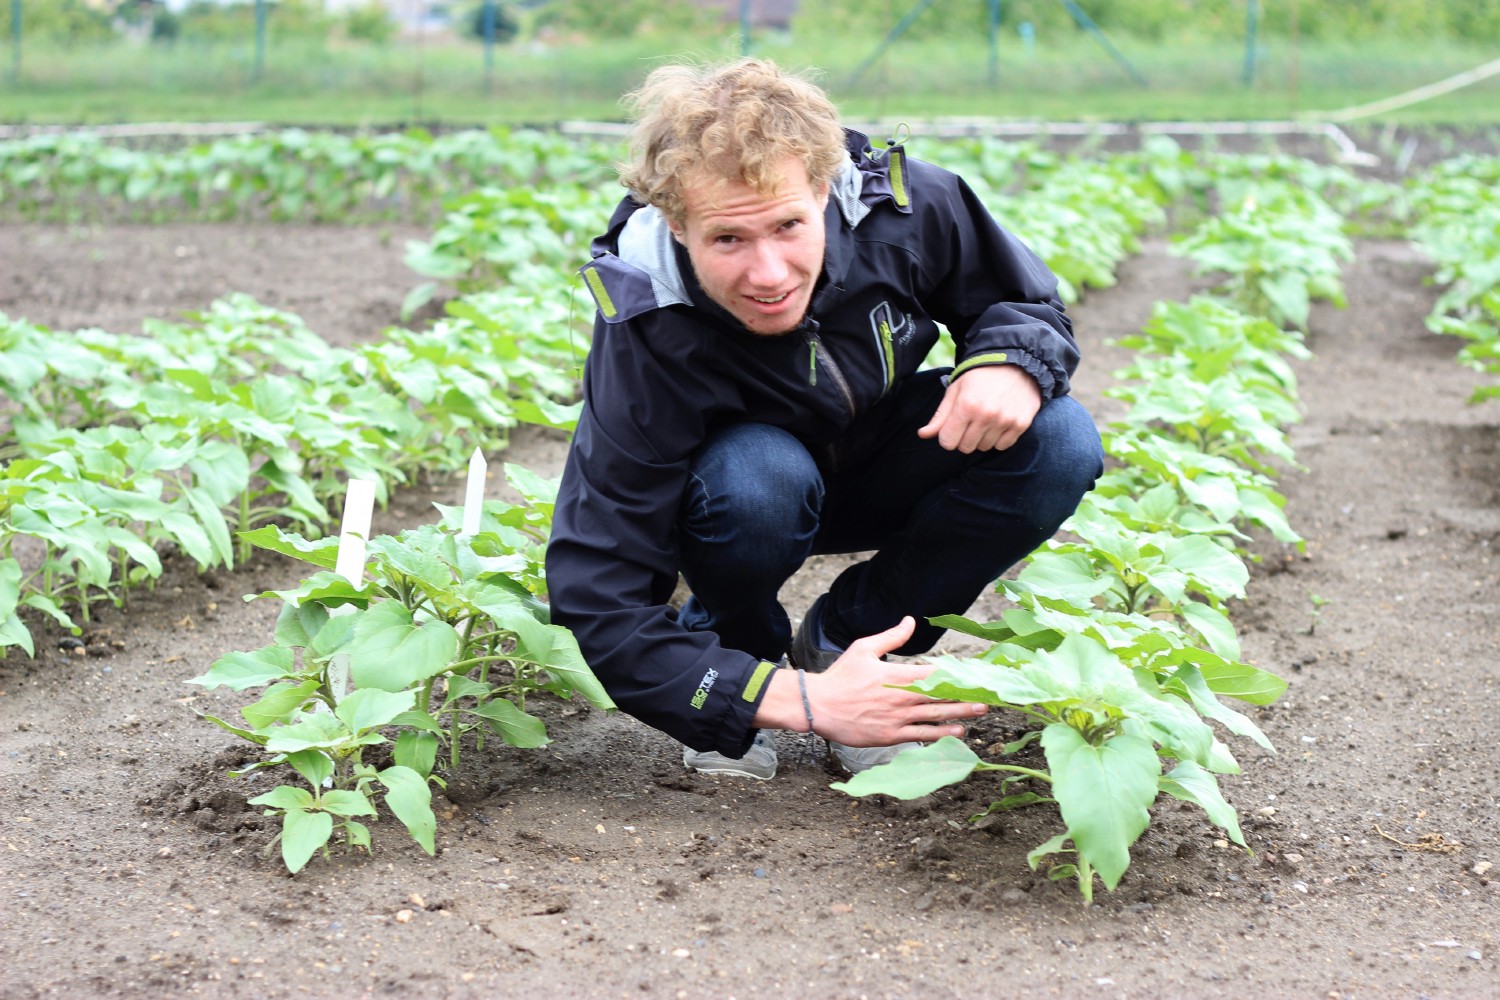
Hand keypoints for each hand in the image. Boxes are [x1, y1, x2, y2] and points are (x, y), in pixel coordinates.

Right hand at [803, 617, 987, 747]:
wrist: (818, 706)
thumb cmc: (840, 677)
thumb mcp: (864, 649)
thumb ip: (891, 636)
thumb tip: (910, 621)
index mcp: (896, 675)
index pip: (934, 673)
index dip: (957, 672)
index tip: (976, 671)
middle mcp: (901, 698)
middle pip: (942, 696)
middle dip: (967, 695)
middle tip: (991, 694)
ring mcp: (897, 719)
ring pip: (936, 717)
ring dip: (961, 714)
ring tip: (981, 711)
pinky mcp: (890, 736)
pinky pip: (922, 736)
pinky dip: (942, 734)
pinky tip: (958, 732)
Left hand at [917, 364, 1040, 452]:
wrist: (1015, 363)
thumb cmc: (980, 376)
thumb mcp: (955, 390)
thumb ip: (940, 416)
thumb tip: (923, 435)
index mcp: (966, 406)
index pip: (948, 442)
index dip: (947, 436)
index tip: (953, 427)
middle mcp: (986, 415)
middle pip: (965, 448)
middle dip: (963, 438)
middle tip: (970, 421)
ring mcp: (1005, 421)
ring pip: (984, 448)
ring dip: (982, 438)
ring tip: (986, 419)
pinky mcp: (1020, 424)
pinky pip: (1002, 446)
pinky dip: (998, 438)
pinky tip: (999, 422)